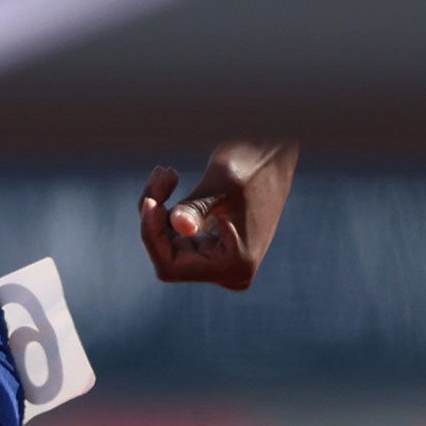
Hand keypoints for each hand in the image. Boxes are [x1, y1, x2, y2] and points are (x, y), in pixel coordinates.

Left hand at [139, 141, 296, 289]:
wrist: (276, 153)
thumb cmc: (254, 163)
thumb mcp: (222, 183)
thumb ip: (196, 208)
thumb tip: (179, 226)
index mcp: (235, 265)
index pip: (171, 266)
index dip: (152, 236)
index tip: (150, 201)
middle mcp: (229, 272)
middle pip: (168, 254)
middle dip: (155, 216)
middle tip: (162, 173)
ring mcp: (221, 262)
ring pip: (169, 244)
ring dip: (159, 208)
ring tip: (167, 172)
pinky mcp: (213, 248)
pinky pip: (177, 237)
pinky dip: (168, 210)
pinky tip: (172, 179)